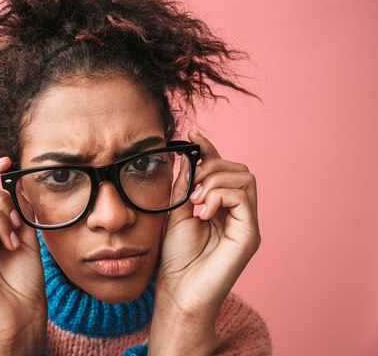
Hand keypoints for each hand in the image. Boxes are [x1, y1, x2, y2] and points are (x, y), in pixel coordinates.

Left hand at [149, 129, 260, 354]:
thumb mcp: (176, 211)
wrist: (177, 291)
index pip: (223, 169)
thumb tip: (189, 156)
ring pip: (244, 179)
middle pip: (239, 169)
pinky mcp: (249, 235)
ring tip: (196, 200)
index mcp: (221, 207)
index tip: (191, 134)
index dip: (209, 149)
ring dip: (215, 180)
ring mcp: (246, 224)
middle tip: (192, 185)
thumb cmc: (175, 257)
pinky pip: (242, 198)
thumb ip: (185, 185)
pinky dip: (220, 196)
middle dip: (213, 166)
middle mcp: (238, 213)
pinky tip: (203, 211)